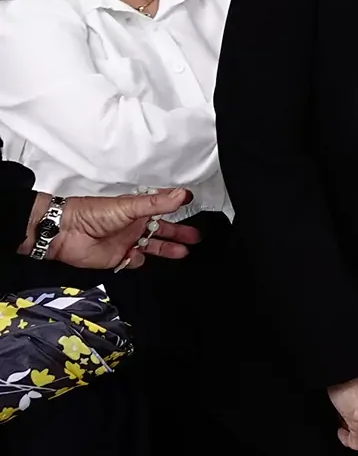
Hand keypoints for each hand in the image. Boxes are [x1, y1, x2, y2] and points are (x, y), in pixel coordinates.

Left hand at [29, 188, 199, 270]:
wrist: (66, 234)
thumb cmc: (93, 213)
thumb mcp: (129, 206)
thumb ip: (157, 203)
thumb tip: (182, 194)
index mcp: (138, 209)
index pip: (162, 206)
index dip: (176, 205)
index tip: (191, 202)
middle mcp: (134, 224)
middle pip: (162, 229)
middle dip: (179, 233)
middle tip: (195, 236)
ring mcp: (127, 241)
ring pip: (153, 246)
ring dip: (168, 248)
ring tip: (184, 251)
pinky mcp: (118, 257)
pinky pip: (135, 261)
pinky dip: (138, 260)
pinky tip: (135, 255)